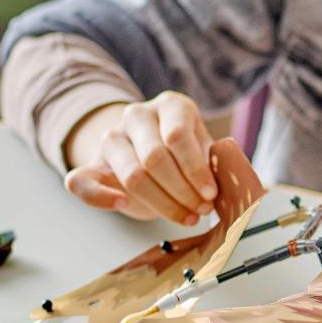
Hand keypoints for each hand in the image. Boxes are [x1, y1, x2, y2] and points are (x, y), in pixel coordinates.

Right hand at [63, 93, 218, 224]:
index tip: (210, 195)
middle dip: (182, 191)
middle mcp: (138, 115)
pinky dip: (101, 198)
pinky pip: (81, 181)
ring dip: (161, 203)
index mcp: (171, 106)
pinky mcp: (91, 163)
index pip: (178, 136)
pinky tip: (123, 205)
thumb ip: (216, 165)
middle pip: (155, 158)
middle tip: (200, 211)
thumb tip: (240, 191)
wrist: (148, 151)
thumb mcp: (204, 150)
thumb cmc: (184, 154)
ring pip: (132, 175)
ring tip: (185, 216)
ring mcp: (111, 138)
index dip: (195, 170)